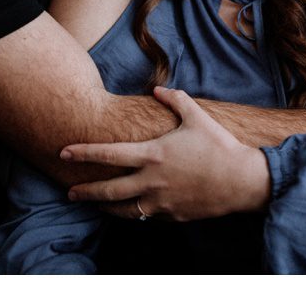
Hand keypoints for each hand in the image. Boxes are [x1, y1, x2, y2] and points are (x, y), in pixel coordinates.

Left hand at [61, 86, 270, 220]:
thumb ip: (175, 100)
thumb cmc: (219, 146)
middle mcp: (151, 181)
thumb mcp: (197, 116)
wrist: (242, 181)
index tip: (63, 152)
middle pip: (108, 190)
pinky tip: (135, 209)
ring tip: (96, 206)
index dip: (84, 153)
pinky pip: (149, 216)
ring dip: (107, 207)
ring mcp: (160, 202)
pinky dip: (138, 212)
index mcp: (152, 154)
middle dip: (86, 191)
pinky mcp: (172, 215)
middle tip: (70, 192)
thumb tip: (158, 89)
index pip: (108, 154)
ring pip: (125, 210)